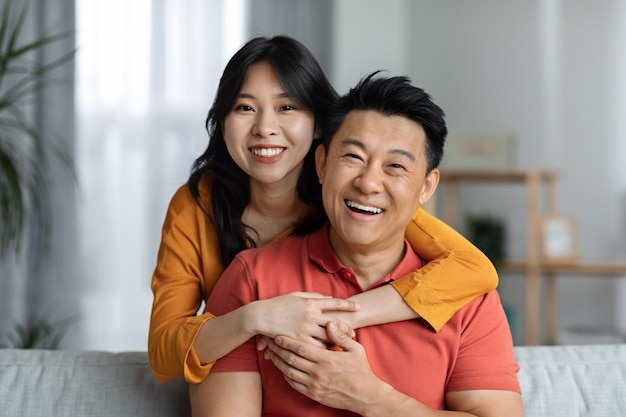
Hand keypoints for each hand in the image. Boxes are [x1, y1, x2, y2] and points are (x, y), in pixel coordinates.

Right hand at [251, 292, 357, 349]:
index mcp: (311, 302)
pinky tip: (329, 351)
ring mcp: (305, 328)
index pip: (334, 302)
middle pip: (335, 322)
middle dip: (346, 328)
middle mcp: (310, 315)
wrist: (261, 316)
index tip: (358, 307)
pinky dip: (323, 349)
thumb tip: (330, 298)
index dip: (348, 304)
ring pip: (327, 336)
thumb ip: (315, 296)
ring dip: (337, 340)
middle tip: (353, 333)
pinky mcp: (299, 339)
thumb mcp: (297, 295)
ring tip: (344, 344)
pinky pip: (315, 346)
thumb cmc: (280, 304)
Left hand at [264, 321, 381, 413]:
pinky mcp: (314, 394)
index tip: (278, 335)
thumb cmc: (362, 370)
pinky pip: (295, 384)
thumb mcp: (356, 349)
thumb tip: (329, 322)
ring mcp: (315, 385)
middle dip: (279, 350)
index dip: (287, 341)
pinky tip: (283, 368)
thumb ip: (340, 336)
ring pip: (290, 372)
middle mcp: (318, 372)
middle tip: (270, 342)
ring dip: (279, 362)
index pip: (301, 348)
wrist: (366, 396)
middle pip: (292, 359)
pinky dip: (286, 376)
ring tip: (272, 354)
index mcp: (327, 359)